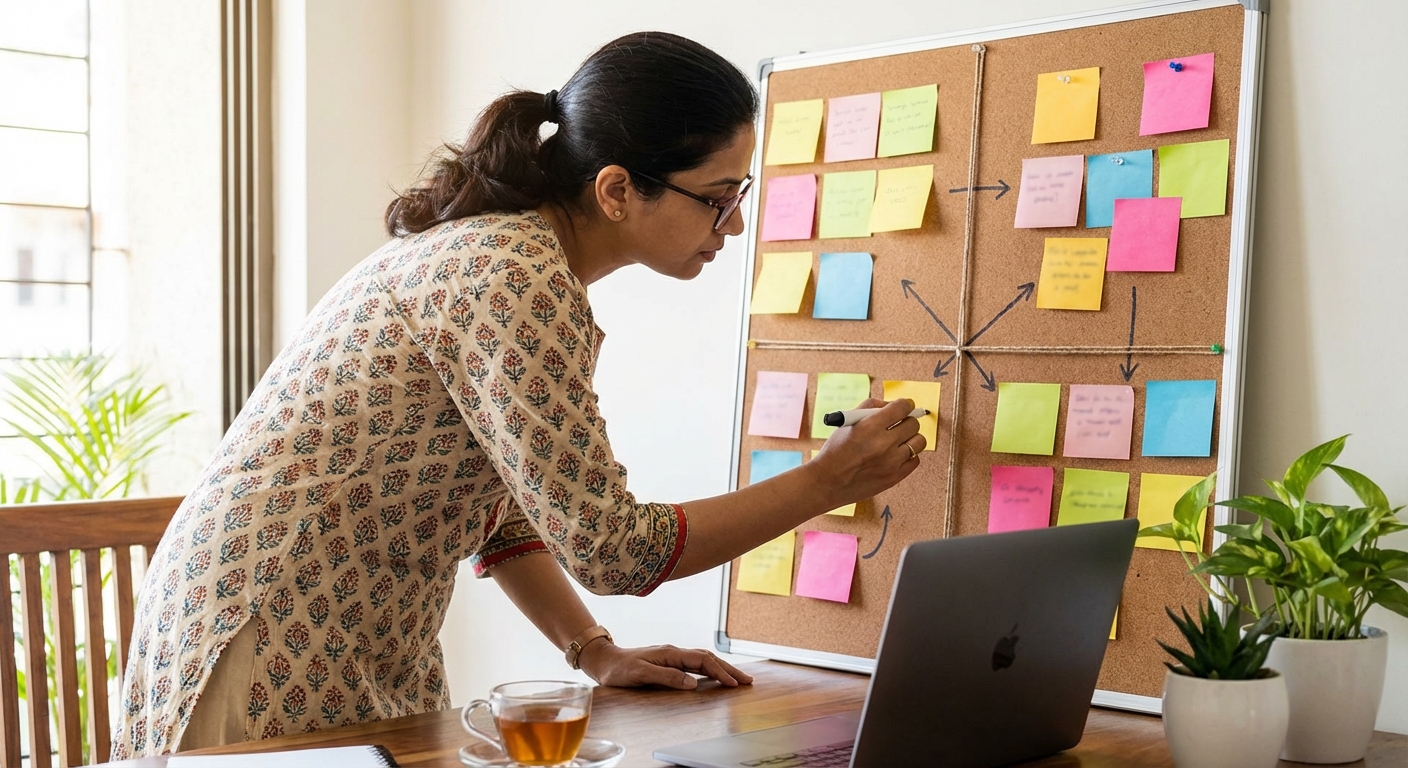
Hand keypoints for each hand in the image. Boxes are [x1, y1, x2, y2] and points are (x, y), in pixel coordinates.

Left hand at [576, 640, 753, 689]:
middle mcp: (674, 652)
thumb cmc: (620, 669)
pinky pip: (696, 664)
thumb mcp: (641, 675)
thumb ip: (667, 677)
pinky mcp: (669, 662)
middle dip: (729, 669)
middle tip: (748, 681)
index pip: (703, 661)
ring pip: (704, 660)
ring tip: (738, 679)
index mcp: (670, 654)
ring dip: (722, 669)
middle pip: (709, 658)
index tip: (734, 684)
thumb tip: (693, 683)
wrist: (604, 660)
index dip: (720, 672)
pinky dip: (710, 669)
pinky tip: (716, 676)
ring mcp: (673, 656)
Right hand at [810, 398, 923, 507]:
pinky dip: (908, 455)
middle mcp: (883, 444)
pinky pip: (915, 460)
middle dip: (906, 421)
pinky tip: (896, 455)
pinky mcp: (895, 477)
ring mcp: (892, 462)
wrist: (828, 482)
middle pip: (913, 424)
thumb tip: (893, 405)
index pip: (902, 407)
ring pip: (919, 442)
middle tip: (899, 424)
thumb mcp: (846, 421)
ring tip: (898, 440)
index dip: (905, 404)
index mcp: (870, 427)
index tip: (905, 406)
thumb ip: (871, 407)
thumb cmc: (835, 451)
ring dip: (910, 438)